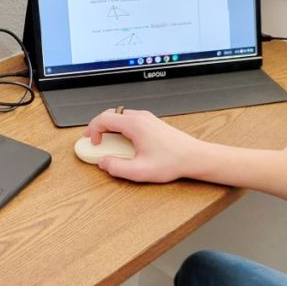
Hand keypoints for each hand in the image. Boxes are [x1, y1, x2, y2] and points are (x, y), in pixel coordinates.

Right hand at [83, 109, 205, 182]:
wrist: (194, 157)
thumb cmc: (172, 161)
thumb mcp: (140, 171)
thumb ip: (117, 167)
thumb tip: (103, 163)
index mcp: (135, 125)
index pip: (104, 119)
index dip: (93, 130)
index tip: (94, 144)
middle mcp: (140, 117)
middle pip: (110, 114)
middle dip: (98, 126)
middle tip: (93, 140)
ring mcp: (147, 118)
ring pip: (120, 115)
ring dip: (109, 126)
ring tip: (106, 142)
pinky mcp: (152, 122)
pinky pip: (129, 119)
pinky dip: (120, 127)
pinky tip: (121, 141)